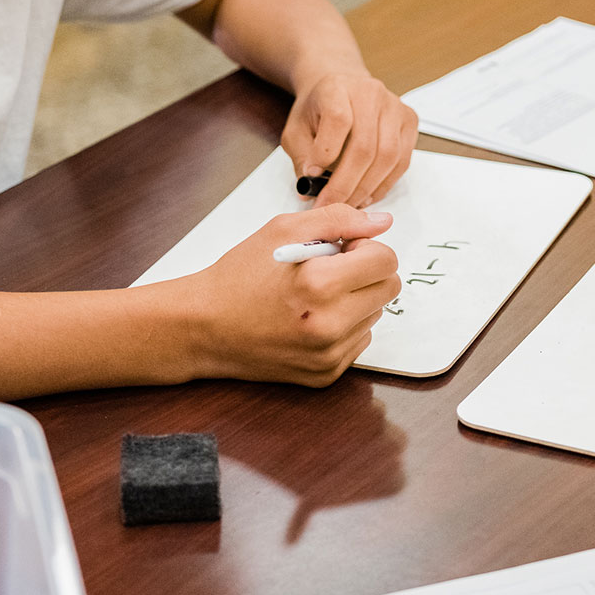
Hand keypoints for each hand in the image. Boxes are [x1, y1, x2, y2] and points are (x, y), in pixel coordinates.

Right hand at [165, 203, 399, 386]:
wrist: (204, 326)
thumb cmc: (240, 274)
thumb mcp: (283, 229)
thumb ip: (339, 219)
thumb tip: (383, 222)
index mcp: (320, 283)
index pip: (386, 261)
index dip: (366, 248)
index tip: (343, 250)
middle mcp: (329, 324)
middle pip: (389, 289)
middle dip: (367, 273)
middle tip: (331, 270)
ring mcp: (328, 354)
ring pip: (375, 315)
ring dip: (355, 300)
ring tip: (315, 296)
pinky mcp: (325, 374)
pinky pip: (359, 341)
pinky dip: (343, 326)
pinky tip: (310, 319)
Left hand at [282, 70, 418, 207]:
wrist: (341, 87)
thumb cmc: (319, 108)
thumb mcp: (296, 129)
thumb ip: (301, 157)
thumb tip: (310, 187)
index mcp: (337, 88)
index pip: (338, 120)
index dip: (326, 153)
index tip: (312, 175)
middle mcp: (370, 93)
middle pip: (365, 146)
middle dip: (346, 184)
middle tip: (331, 205)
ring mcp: (394, 107)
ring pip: (388, 156)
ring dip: (367, 188)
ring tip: (349, 203)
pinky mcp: (409, 121)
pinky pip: (402, 161)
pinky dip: (385, 184)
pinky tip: (367, 194)